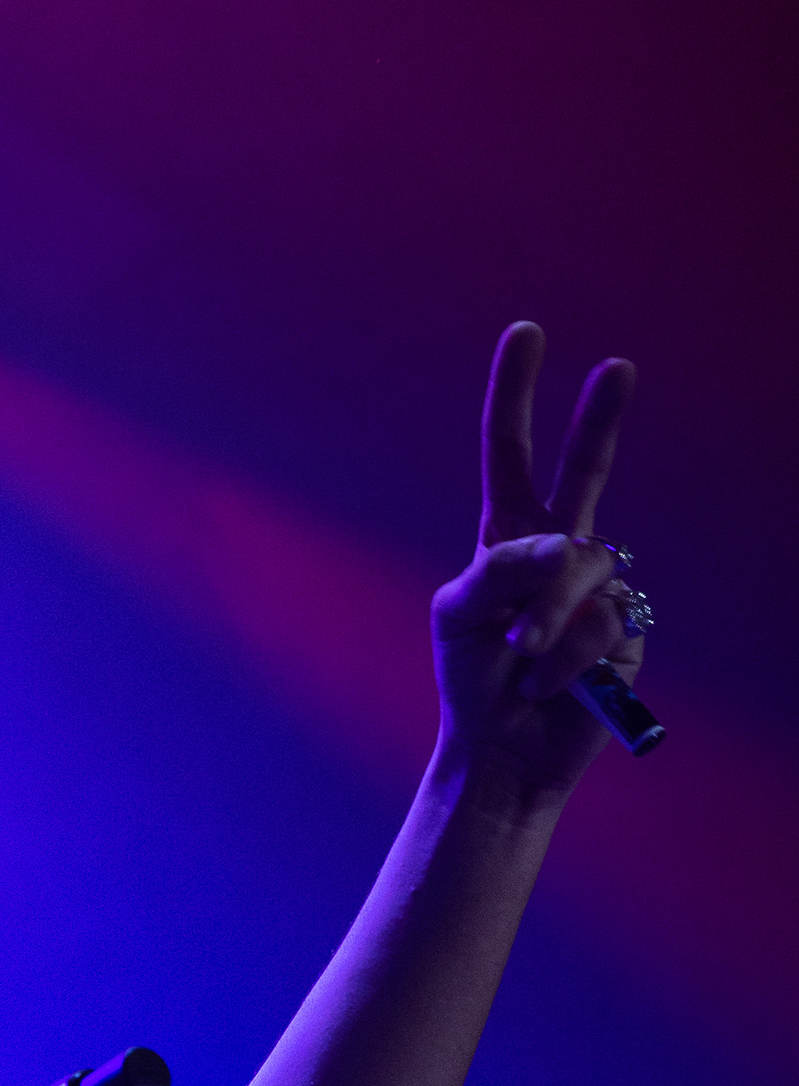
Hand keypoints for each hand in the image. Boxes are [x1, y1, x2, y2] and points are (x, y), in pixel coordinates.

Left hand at [431, 322, 641, 798]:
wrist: (501, 752)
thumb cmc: (472, 681)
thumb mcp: (460, 618)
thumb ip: (501, 570)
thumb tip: (568, 544)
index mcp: (507, 538)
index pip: (511, 455)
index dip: (516, 396)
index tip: (525, 334)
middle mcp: (559, 554)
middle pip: (586, 474)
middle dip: (599, 420)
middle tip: (618, 366)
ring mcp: (598, 590)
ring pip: (585, 571)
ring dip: (548, 618)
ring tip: (522, 659)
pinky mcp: (626, 634)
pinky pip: (603, 625)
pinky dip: (567, 658)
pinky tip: (546, 685)